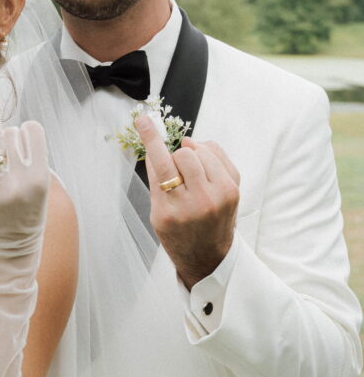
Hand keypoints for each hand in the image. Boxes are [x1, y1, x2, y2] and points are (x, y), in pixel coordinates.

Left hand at [0, 74, 48, 253]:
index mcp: (41, 177)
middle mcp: (21, 181)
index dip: (28, 131)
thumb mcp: (39, 182)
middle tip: (11, 160)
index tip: (25, 140)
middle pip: (12, 132)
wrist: (10, 245)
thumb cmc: (26, 206)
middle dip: (11, 139)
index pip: (33, 129)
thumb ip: (27, 152)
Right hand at [135, 114, 239, 288]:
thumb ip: (156, 180)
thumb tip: (155, 146)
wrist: (207, 256)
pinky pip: (218, 154)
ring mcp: (219, 196)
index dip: (150, 138)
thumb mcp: (157, 213)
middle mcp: (197, 202)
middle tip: (176, 171)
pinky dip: (207, 153)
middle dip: (175, 157)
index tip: (143, 120)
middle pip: (183, 154)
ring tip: (190, 171)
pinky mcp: (233, 190)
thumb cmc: (178, 234)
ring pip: (201, 151)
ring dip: (191, 155)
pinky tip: (202, 165)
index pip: (160, 164)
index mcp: (172, 210)